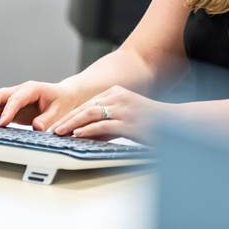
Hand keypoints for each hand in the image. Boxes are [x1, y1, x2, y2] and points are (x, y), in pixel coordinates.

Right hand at [0, 80, 83, 130]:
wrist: (63, 96)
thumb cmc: (62, 102)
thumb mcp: (59, 111)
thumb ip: (48, 119)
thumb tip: (37, 127)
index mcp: (32, 89)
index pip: (16, 98)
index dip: (7, 111)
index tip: (1, 123)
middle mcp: (20, 90)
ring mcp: (13, 96)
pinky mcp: (8, 104)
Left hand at [49, 85, 165, 141]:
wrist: (175, 123)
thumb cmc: (152, 122)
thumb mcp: (127, 116)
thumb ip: (108, 121)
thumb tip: (86, 133)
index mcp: (119, 92)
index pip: (89, 102)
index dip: (71, 114)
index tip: (58, 123)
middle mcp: (120, 98)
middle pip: (86, 106)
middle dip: (67, 119)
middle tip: (53, 129)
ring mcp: (125, 109)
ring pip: (91, 114)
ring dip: (72, 124)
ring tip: (59, 132)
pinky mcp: (129, 123)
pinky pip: (103, 126)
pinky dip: (88, 131)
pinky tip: (78, 136)